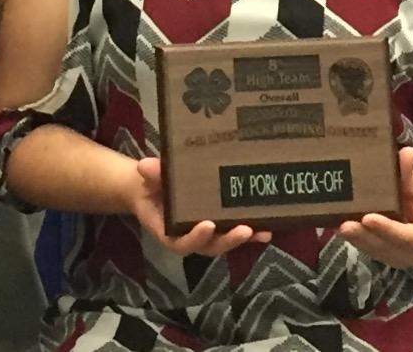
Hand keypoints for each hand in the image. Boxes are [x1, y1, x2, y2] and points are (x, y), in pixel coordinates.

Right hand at [127, 157, 270, 255]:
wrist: (153, 186)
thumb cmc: (151, 184)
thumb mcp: (149, 178)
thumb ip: (152, 174)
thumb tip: (144, 166)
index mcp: (170, 230)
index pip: (182, 242)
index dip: (196, 237)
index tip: (207, 225)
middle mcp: (190, 236)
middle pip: (211, 246)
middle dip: (228, 240)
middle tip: (244, 230)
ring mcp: (206, 233)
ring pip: (225, 241)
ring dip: (245, 238)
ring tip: (263, 231)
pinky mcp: (219, 227)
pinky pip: (234, 232)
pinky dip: (251, 232)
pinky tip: (268, 227)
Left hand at [337, 147, 412, 268]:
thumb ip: (409, 174)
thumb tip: (406, 153)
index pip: (409, 237)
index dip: (388, 229)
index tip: (368, 218)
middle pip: (387, 247)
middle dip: (364, 237)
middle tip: (344, 225)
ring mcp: (399, 258)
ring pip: (374, 250)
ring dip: (356, 239)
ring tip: (337, 225)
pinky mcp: (385, 255)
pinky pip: (369, 248)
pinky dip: (355, 238)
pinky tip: (338, 226)